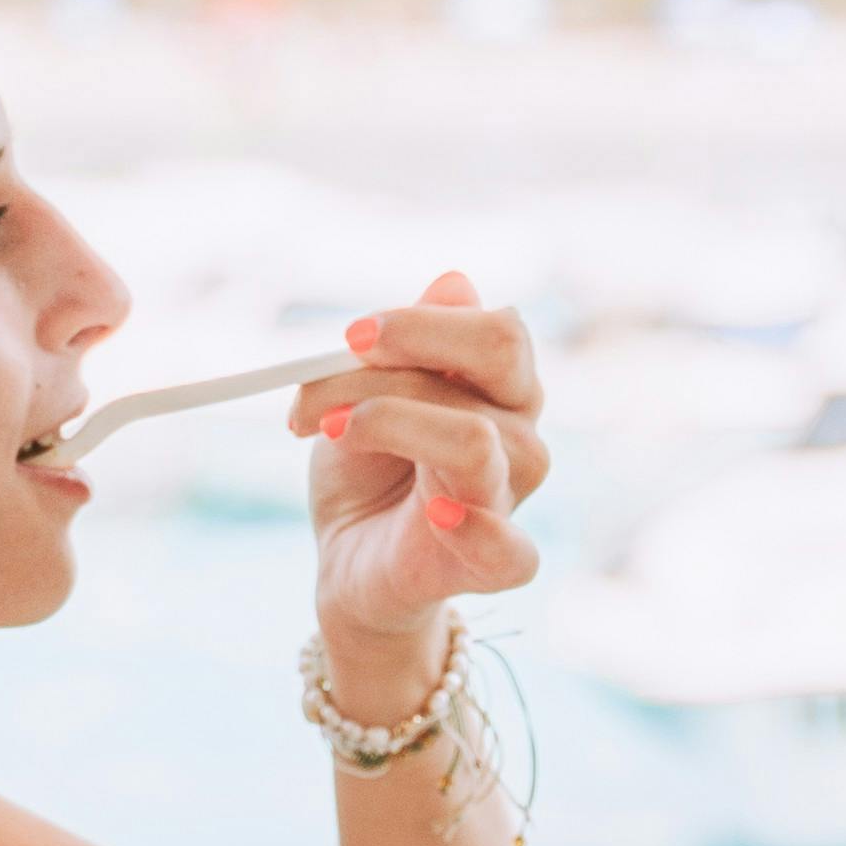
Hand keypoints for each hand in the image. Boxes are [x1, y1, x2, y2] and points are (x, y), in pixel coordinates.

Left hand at [299, 276, 548, 686]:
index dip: (420, 325)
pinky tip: (436, 514)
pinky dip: (476, 528)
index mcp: (499, 387)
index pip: (497, 331)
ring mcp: (512, 497)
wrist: (349, 561)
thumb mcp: (364, 395)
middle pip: (498, 358)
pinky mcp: (495, 564)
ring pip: (476, 437)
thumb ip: (406, 347)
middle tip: (326, 384)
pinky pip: (512, 550)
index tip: (347, 337)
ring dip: (385, 423)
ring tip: (328, 434)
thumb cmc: (366, 471)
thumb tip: (455, 281)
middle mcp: (519, 434)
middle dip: (396, 362)